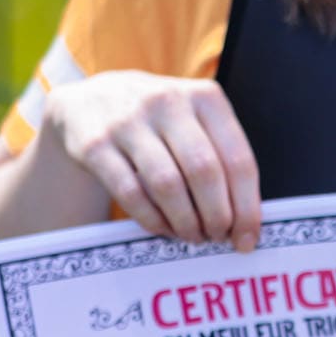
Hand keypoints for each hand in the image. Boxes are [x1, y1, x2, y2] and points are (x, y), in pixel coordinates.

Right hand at [44, 71, 260, 250]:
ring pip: (168, 184)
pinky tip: (164, 228)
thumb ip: (222, 159)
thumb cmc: (158, 121)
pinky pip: (131, 193)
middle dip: (217, 216)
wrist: (87, 101)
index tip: (247, 238)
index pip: (238, 160)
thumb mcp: (195, 121)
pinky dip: (153, 219)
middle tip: (218, 237)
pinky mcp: (94, 144)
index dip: (247, 207)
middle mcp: (167, 102)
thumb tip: (246, 221)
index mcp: (205, 98)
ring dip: (186, 221)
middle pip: (205, 172)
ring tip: (193, 235)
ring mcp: (127, 121)